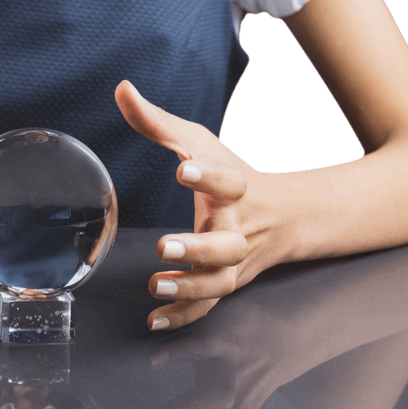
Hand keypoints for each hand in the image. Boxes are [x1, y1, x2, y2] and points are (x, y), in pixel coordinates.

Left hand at [115, 80, 275, 331]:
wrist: (285, 216)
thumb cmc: (232, 173)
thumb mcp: (199, 142)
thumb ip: (157, 121)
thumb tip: (122, 88)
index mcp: (236, 189)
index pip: (227, 181)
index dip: (208, 176)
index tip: (184, 169)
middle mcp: (239, 229)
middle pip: (225, 244)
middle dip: (197, 249)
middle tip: (165, 247)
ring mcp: (235, 261)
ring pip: (220, 281)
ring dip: (189, 286)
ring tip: (156, 285)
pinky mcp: (226, 282)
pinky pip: (208, 305)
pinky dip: (184, 316)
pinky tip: (155, 320)